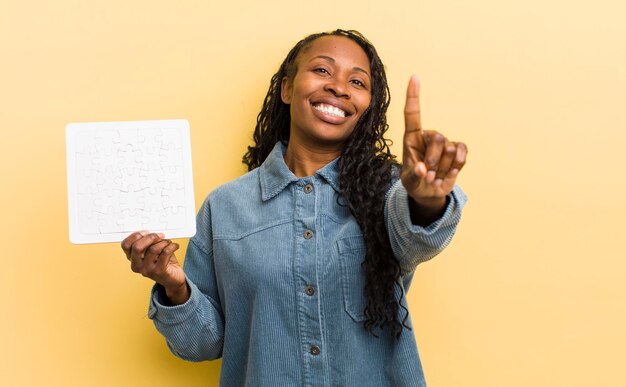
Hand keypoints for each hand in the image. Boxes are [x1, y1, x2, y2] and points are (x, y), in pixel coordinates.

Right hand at [121, 231, 188, 303]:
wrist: (173, 279)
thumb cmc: (162, 262)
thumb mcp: (152, 251)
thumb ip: (149, 243)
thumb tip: (152, 232)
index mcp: (132, 259)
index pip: (125, 245)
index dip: (135, 235)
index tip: (146, 232)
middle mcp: (137, 266)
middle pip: (137, 247)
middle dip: (150, 237)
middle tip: (159, 235)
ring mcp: (148, 270)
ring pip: (153, 249)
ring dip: (164, 242)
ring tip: (168, 242)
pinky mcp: (160, 272)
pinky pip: (165, 253)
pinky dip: (172, 246)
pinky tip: (175, 246)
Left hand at [401, 75, 466, 211]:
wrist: (429, 192)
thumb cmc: (415, 182)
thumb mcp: (409, 182)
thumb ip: (413, 176)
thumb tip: (422, 169)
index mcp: (412, 138)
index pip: (412, 114)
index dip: (413, 95)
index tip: (415, 77)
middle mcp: (428, 136)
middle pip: (438, 138)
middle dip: (434, 160)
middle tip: (427, 174)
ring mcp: (445, 143)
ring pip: (450, 151)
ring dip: (443, 168)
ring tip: (435, 175)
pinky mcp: (458, 150)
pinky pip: (462, 154)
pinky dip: (456, 167)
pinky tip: (448, 173)